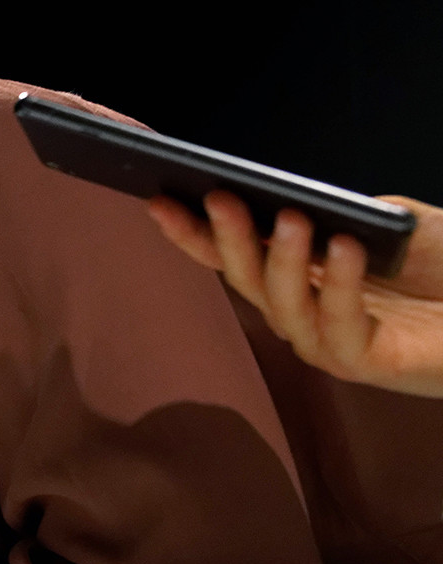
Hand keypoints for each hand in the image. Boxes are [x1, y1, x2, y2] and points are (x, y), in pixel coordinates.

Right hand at [148, 191, 442, 397]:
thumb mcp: (401, 223)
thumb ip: (354, 213)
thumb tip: (303, 205)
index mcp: (305, 281)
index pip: (236, 257)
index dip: (195, 234)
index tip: (161, 201)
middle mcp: (307, 314)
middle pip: (250, 280)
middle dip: (230, 240)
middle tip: (220, 200)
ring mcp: (331, 342)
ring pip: (285, 306)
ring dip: (282, 261)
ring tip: (291, 219)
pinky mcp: (366, 363)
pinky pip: (340, 326)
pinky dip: (339, 287)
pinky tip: (343, 248)